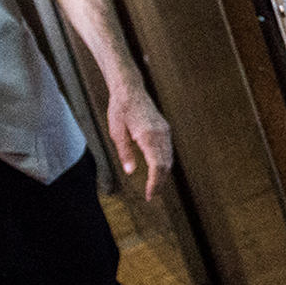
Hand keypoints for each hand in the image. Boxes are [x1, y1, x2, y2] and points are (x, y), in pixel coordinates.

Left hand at [108, 81, 173, 200]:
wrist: (130, 89)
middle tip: (151, 195)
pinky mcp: (165, 129)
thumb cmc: (120, 109)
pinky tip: (157, 170)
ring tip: (154, 186)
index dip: (154, 183)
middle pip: (165, 165)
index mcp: (148, 136)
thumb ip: (125, 152)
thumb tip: (131, 172)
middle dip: (159, 182)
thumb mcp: (116, 132)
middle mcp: (160, 135)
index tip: (149, 195)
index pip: (156, 166)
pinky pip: (168, 151)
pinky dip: (164, 164)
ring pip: (169, 159)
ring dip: (163, 174)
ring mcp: (165, 132)